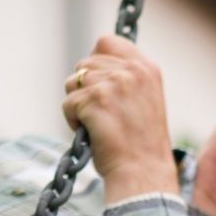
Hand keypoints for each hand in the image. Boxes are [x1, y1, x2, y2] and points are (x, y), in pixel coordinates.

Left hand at [63, 35, 179, 203]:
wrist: (144, 173)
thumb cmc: (141, 144)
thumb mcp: (144, 100)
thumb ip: (125, 78)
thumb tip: (88, 68)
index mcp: (148, 68)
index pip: (107, 42)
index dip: (96, 61)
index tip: (100, 85)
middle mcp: (133, 71)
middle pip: (85, 63)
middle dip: (84, 87)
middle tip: (102, 113)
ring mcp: (115, 83)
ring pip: (73, 81)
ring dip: (78, 104)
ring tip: (99, 125)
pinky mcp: (96, 99)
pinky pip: (67, 103)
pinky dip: (73, 120)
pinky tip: (92, 134)